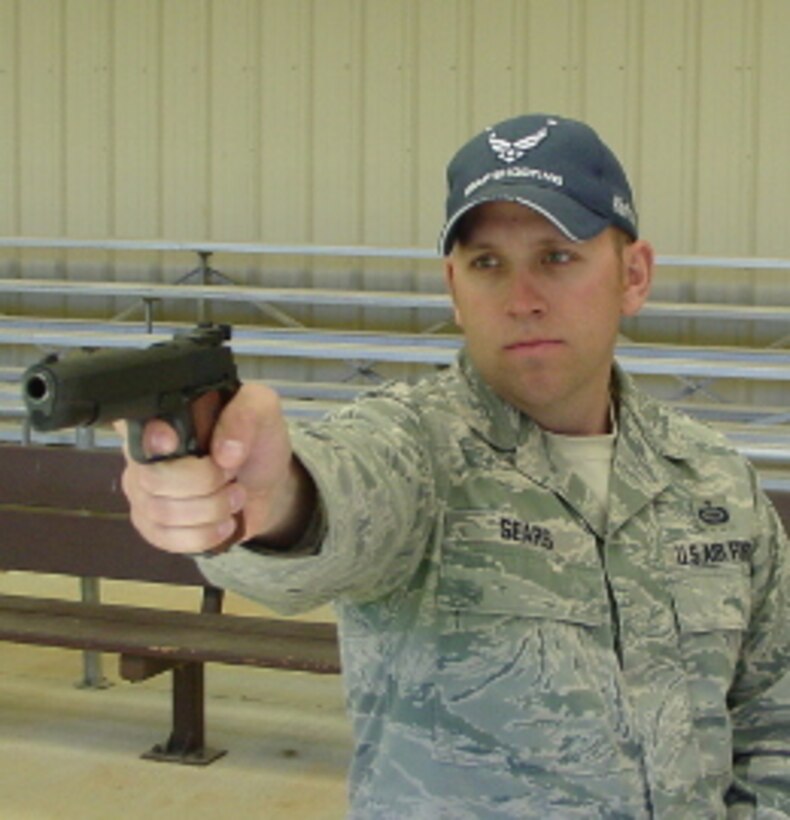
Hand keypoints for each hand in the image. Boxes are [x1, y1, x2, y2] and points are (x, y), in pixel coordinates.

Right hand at [119, 383, 310, 553]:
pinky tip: (223, 523)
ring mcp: (142, 492)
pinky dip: (203, 535)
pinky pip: (166, 538)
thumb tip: (224, 452)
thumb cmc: (256, 442)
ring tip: (235, 497)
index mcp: (163, 416)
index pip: (135, 427)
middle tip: (231, 477)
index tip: (176, 443)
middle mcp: (142, 453)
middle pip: (153, 478)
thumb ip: (245, 415)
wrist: (266, 485)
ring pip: (162, 512)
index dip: (153, 440)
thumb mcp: (262, 411)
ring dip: (211, 510)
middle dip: (204, 483)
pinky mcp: (152, 526)